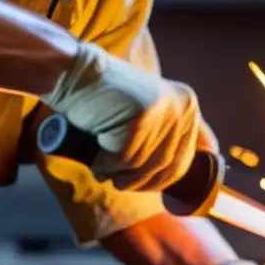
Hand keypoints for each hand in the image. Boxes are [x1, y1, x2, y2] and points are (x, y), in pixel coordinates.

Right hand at [41, 42, 208, 191]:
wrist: (76, 77)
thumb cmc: (106, 101)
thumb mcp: (147, 114)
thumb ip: (163, 136)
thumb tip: (170, 177)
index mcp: (188, 105)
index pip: (185, 159)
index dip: (162, 180)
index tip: (144, 187)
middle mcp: (183, 107)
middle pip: (166, 166)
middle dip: (141, 182)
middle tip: (119, 183)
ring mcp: (163, 112)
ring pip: (144, 165)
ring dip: (121, 175)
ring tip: (103, 169)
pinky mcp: (141, 120)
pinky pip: (126, 160)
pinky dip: (107, 165)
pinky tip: (96, 159)